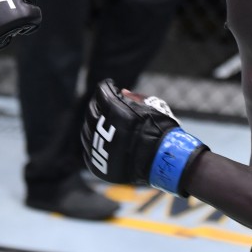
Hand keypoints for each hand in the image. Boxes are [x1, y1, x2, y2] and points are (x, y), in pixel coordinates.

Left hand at [81, 79, 208, 195]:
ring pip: (87, 130)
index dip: (107, 86)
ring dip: (94, 123)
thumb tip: (122, 91)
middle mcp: (104, 130)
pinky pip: (88, 151)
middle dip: (98, 104)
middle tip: (105, 103)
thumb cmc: (161, 131)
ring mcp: (99, 150)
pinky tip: (101, 139)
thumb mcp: (153, 106)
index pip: (102, 92)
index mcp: (116, 112)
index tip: (110, 86)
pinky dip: (93, 142)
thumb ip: (135, 97)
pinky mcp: (99, 166)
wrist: (165, 161)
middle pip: (92, 110)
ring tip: (103, 121)